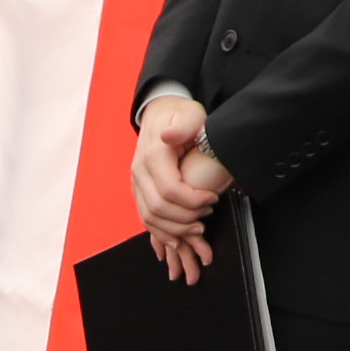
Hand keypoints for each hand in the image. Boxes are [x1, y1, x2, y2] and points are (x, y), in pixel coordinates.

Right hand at [133, 92, 228, 284]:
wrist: (161, 115)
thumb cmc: (180, 116)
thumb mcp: (189, 115)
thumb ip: (183, 126)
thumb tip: (168, 136)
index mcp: (153, 156)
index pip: (170, 190)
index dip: (194, 200)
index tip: (213, 198)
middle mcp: (139, 172)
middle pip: (159, 208)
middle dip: (186, 217)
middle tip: (208, 214)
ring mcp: (136, 183)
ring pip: (149, 218)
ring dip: (175, 228)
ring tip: (198, 227)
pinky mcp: (138, 191)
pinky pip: (145, 218)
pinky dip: (161, 231)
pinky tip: (178, 235)